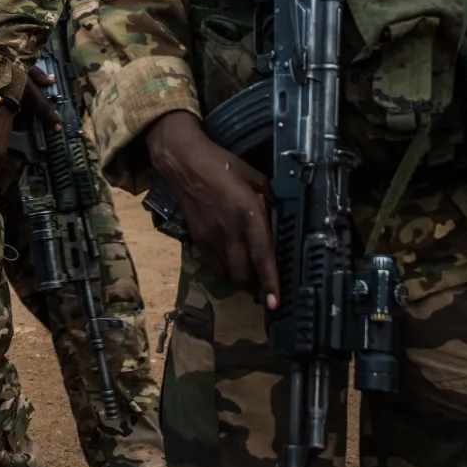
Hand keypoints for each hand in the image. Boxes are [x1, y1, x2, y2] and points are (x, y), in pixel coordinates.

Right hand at [146, 110, 280, 306]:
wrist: (184, 163)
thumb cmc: (222, 165)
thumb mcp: (255, 177)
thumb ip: (270, 199)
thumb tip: (282, 214)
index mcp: (248, 214)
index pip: (262, 255)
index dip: (270, 282)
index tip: (275, 303)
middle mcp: (229, 231)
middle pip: (242, 274)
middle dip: (255, 286)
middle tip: (265, 287)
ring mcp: (211, 237)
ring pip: (226, 274)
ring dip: (239, 279)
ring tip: (248, 276)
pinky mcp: (197, 239)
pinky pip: (212, 265)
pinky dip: (223, 270)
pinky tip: (229, 263)